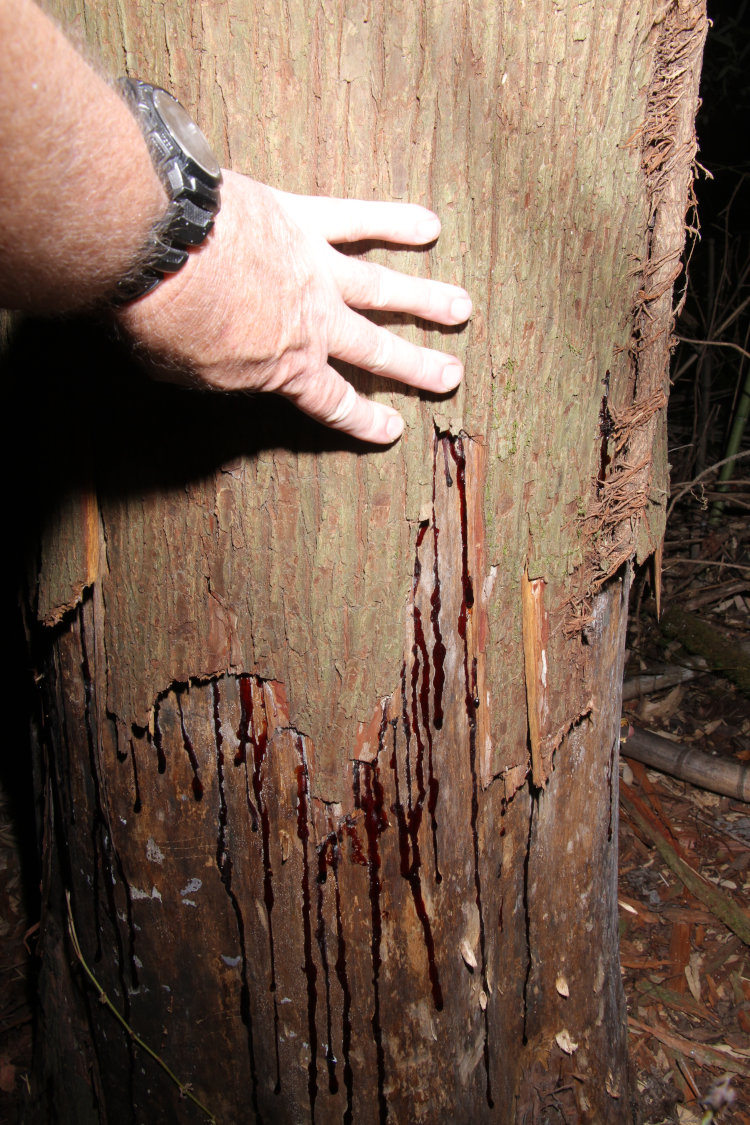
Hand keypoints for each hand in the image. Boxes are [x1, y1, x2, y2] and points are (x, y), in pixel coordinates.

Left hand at [116, 170, 471, 442]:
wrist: (166, 253)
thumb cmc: (168, 323)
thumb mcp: (196, 374)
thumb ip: (229, 374)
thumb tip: (235, 364)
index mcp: (289, 367)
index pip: (335, 402)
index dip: (364, 420)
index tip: (392, 429)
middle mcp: (316, 322)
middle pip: (377, 349)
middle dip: (416, 366)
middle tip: (452, 375)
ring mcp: (317, 269)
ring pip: (385, 287)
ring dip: (426, 298)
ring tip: (462, 307)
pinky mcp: (305, 219)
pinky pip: (358, 220)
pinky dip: (395, 222)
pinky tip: (429, 225)